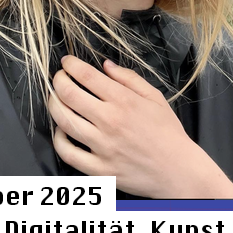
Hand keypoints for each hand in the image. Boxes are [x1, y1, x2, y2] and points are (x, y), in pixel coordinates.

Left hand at [47, 56, 232, 198]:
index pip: (87, 76)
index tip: (66, 63)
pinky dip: (58, 139)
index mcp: (124, 101)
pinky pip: (68, 153)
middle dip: (58, 81)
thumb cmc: (168, 133)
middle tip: (58, 78)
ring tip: (55, 99)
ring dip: (53, 105)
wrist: (178, 170)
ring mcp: (102, 146)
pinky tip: (61, 130)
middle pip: (69, 94)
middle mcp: (110, 121)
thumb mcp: (155, 97)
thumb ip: (129, 79)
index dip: (71, 65)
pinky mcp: (99, 169)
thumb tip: (106, 65)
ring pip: (63, 120)